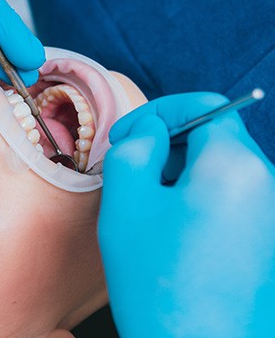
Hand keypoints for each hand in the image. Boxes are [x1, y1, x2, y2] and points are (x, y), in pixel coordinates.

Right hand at [98, 92, 274, 337]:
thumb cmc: (157, 280)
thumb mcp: (127, 201)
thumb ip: (134, 147)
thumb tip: (151, 132)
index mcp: (235, 165)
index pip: (203, 106)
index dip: (158, 112)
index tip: (126, 136)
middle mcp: (266, 184)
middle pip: (211, 137)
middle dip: (164, 144)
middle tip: (127, 170)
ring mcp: (270, 216)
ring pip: (215, 168)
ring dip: (175, 172)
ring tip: (143, 203)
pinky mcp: (264, 241)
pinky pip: (226, 197)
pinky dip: (192, 197)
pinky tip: (166, 227)